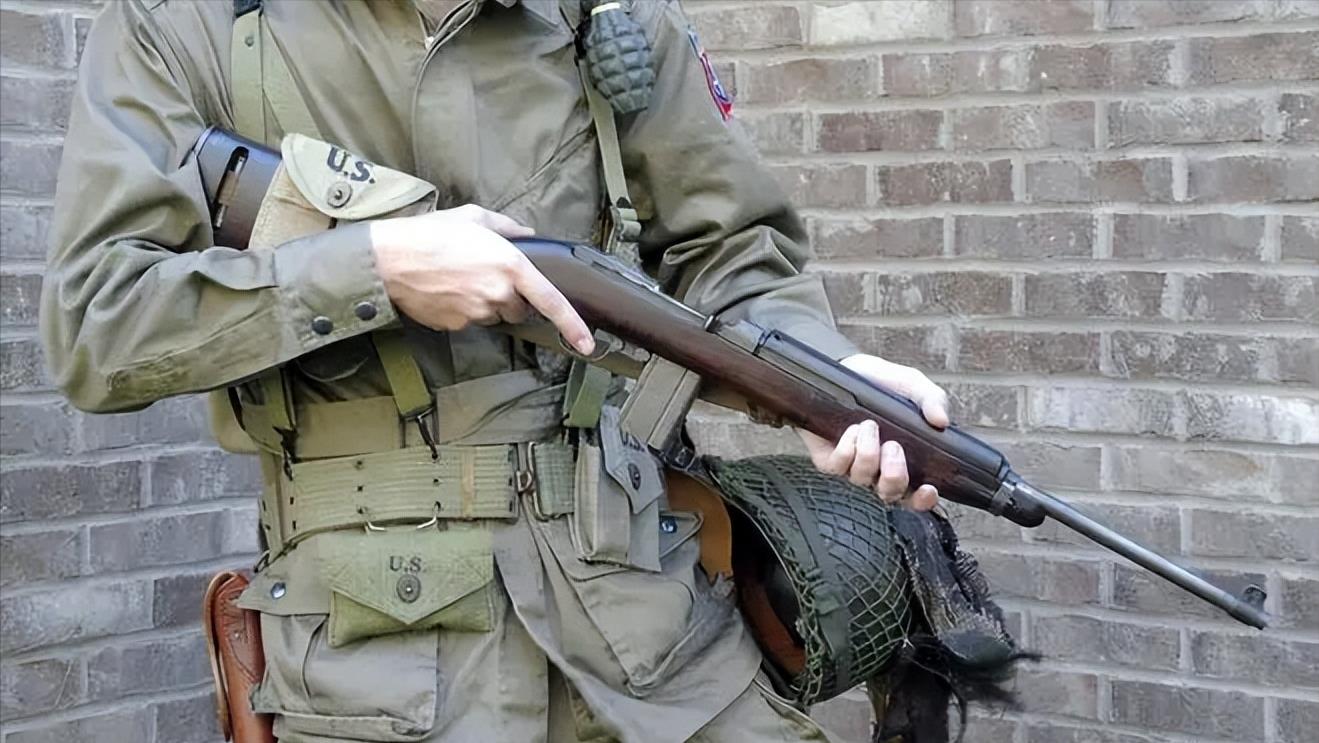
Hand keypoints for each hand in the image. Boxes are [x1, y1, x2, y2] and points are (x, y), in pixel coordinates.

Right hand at [369, 204, 594, 353]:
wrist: (391, 259)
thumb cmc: (430, 234)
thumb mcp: (474, 217)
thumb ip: (507, 227)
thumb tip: (526, 234)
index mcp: (511, 266)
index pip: (551, 302)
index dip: (573, 325)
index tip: (588, 344)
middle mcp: (498, 293)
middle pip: (519, 308)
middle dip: (510, 297)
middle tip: (484, 274)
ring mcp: (478, 313)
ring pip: (494, 315)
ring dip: (486, 302)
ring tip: (459, 277)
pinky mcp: (457, 325)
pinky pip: (470, 321)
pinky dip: (463, 309)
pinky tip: (446, 290)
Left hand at [796, 353, 949, 510]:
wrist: (845, 368)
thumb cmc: (881, 382)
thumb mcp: (911, 385)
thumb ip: (931, 399)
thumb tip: (942, 420)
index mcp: (905, 459)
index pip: (916, 494)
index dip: (923, 500)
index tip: (928, 489)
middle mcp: (879, 469)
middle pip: (890, 494)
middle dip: (894, 476)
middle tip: (894, 447)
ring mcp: (853, 466)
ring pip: (862, 479)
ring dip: (869, 454)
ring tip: (870, 426)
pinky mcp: (829, 458)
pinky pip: (838, 467)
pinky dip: (847, 449)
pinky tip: (852, 430)